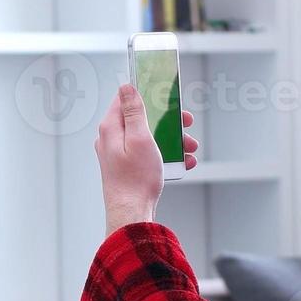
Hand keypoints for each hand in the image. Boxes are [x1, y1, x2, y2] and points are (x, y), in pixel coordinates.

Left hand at [95, 84, 197, 233]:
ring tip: (189, 148)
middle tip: (185, 125)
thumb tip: (126, 87)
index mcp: (111, 128)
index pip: (126, 99)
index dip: (147, 94)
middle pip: (142, 119)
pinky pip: (148, 154)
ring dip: (171, 140)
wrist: (131, 213)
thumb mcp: (140, 138)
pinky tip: (183, 162)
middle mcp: (112, 139)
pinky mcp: (127, 167)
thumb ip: (133, 111)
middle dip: (167, 122)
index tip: (165, 95)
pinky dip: (165, 155)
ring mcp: (119, 153)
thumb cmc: (135, 179)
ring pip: (148, 137)